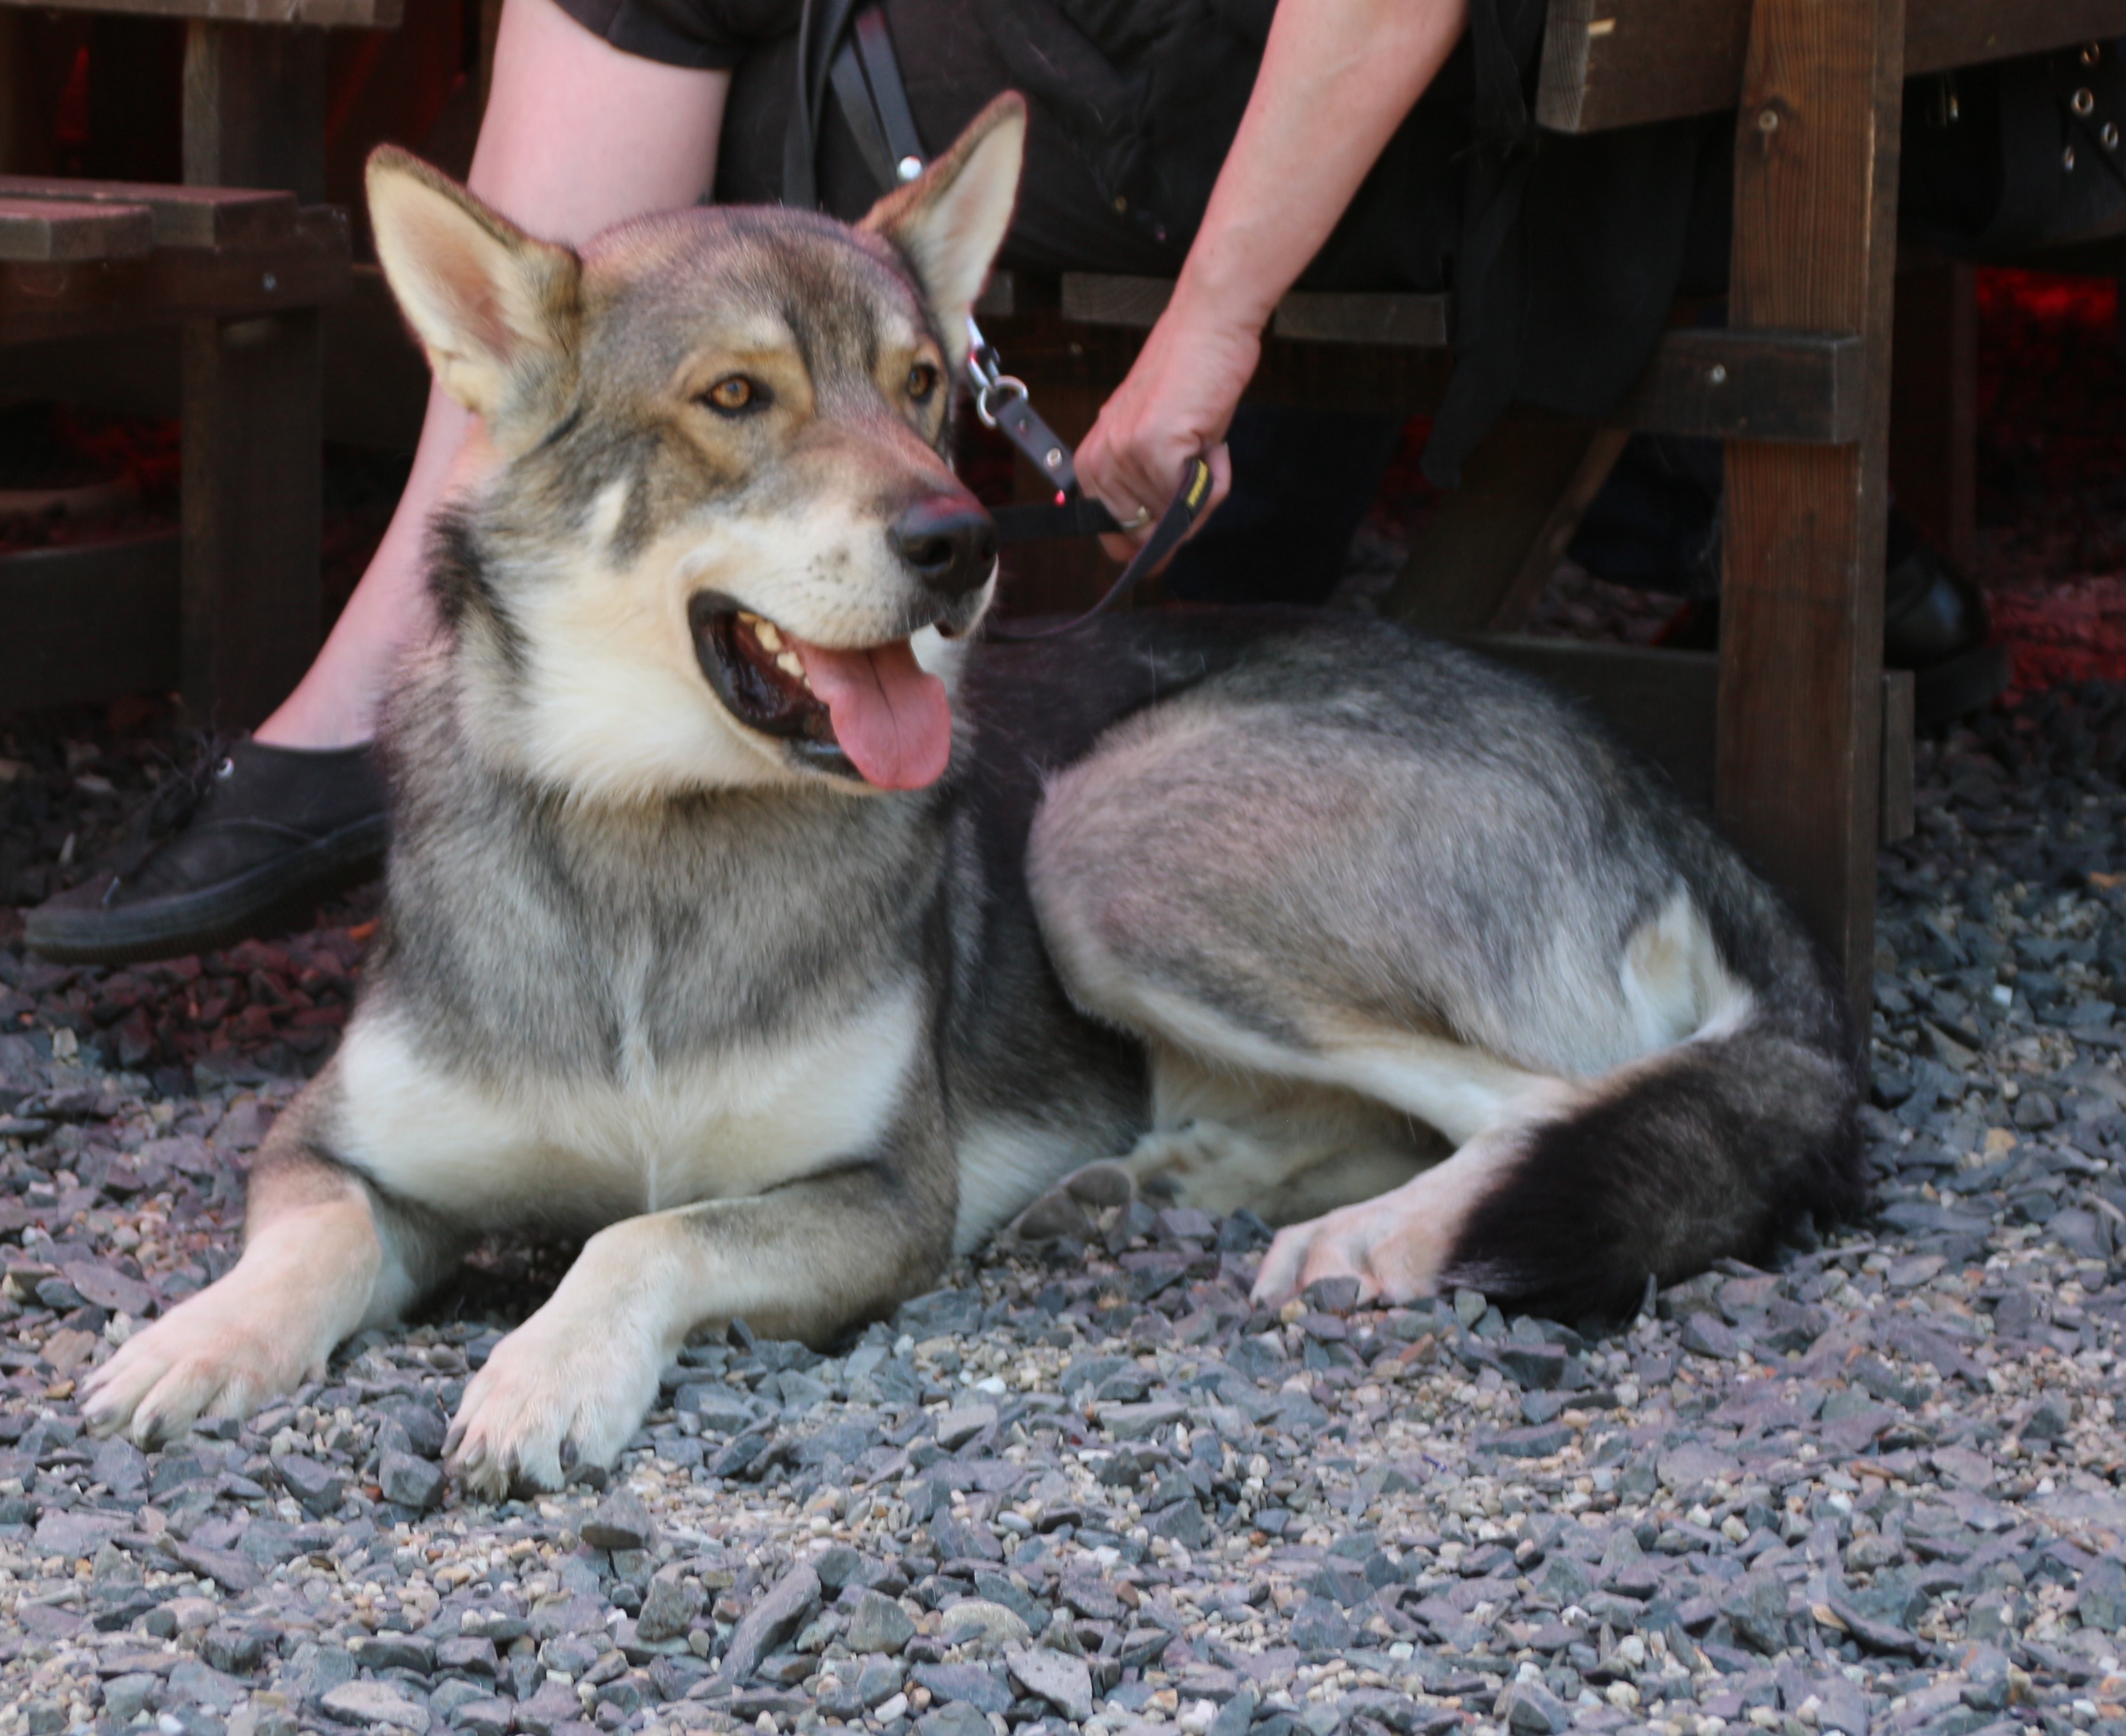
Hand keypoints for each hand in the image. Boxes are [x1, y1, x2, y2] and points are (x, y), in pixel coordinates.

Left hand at [1074, 296, 1256, 563]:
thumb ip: (1147, 494)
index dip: (1153, 542)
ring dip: (1206, 490)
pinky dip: (1217, 479)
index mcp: (1091, 465)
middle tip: (1199, 465)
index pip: (1115, 540)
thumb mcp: (1154, 445)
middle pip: (1151, 536)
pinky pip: (1194, 500)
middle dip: (1187, 514)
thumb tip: (1155, 552)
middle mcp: (1099, 464)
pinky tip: (1213, 443)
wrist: (1206, 328)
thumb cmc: (1187, 382)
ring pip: (1177, 520)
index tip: (1176, 529)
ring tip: (1204, 443)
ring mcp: (1124, 457)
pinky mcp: (1153, 450)